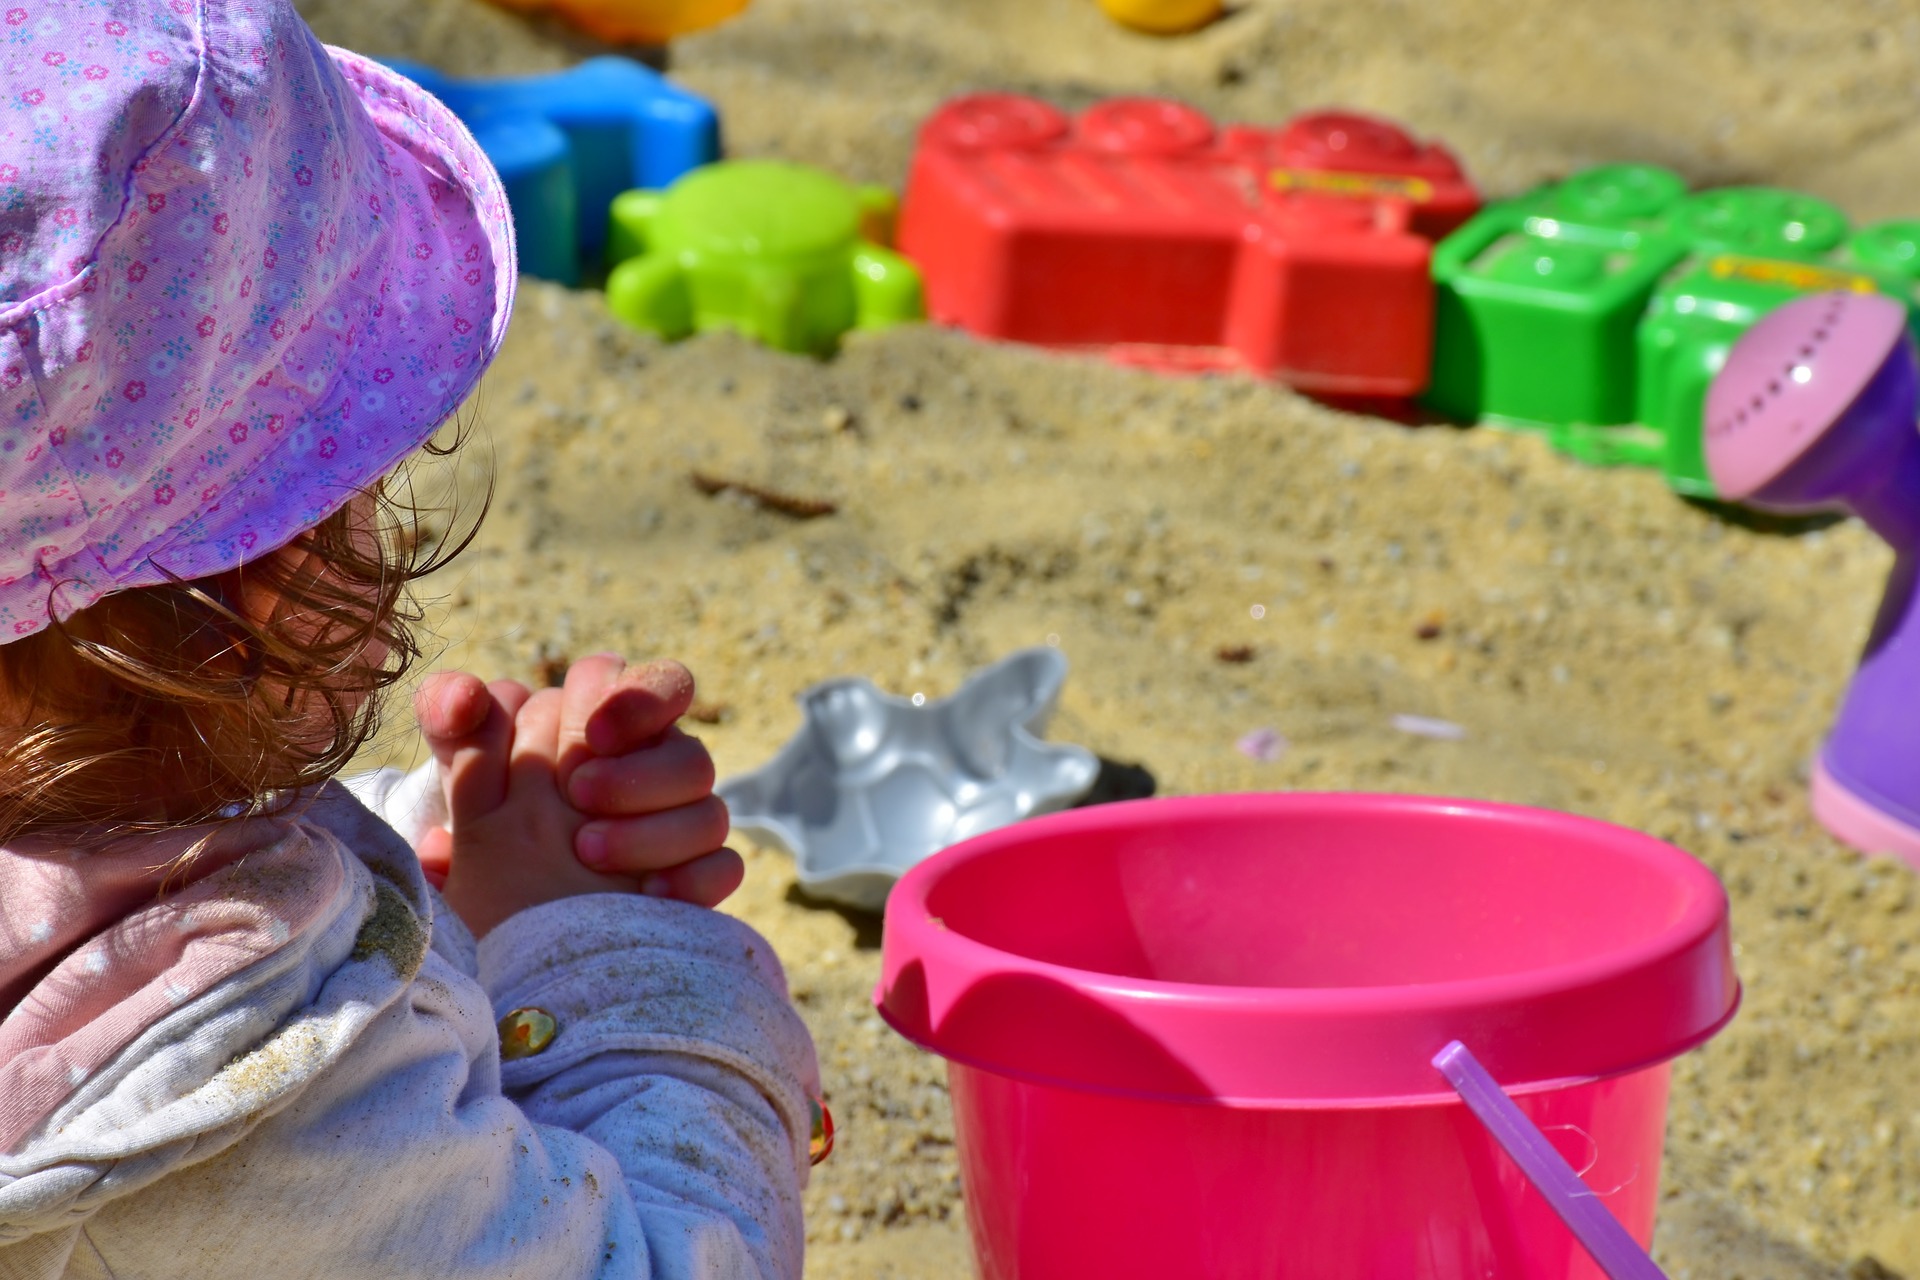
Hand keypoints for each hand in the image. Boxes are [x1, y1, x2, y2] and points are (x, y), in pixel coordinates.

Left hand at [413, 656, 742, 937]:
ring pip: (712, 813)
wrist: (496, 924)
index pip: (662, 685)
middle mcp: (660, 776)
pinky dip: (691, 880)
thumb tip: (466, 696)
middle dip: (636, 775)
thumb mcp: (460, 772)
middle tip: (578, 796)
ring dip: (652, 830)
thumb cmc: (487, 826)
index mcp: (622, 733)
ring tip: (587, 851)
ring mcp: (681, 833)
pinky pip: (723, 872)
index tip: (591, 733)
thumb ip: (452, 717)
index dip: (637, 700)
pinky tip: (646, 895)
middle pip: (692, 753)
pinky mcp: (691, 887)